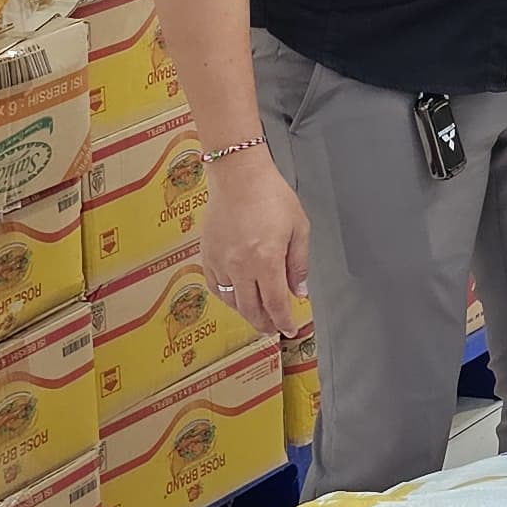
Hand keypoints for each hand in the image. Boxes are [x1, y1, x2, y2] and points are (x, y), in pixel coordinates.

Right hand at [201, 154, 311, 337]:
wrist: (238, 176)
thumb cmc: (271, 195)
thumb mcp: (299, 228)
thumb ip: (299, 264)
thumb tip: (299, 291)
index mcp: (266, 260)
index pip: (276, 304)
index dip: (283, 321)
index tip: (289, 330)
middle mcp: (240, 266)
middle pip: (251, 309)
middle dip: (264, 323)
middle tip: (273, 328)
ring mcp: (220, 262)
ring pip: (232, 301)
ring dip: (246, 312)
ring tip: (258, 314)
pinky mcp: (207, 255)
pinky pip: (216, 287)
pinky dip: (228, 297)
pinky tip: (238, 296)